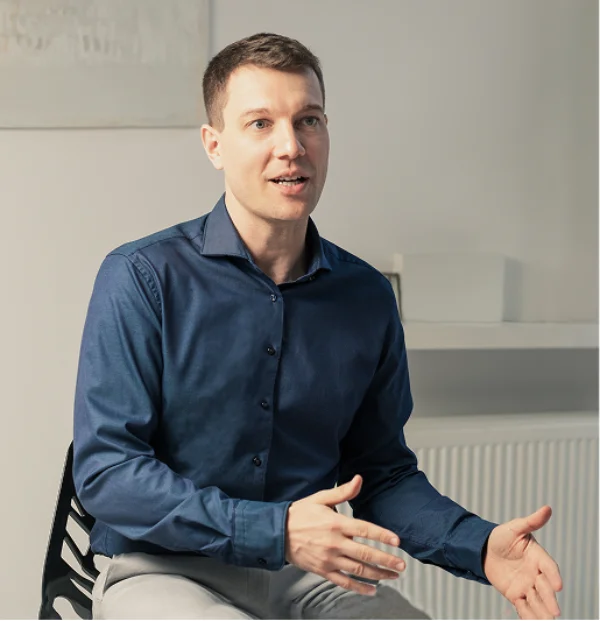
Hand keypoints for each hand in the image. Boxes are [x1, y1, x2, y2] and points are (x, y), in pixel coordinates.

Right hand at [285, 474, 405, 594]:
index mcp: (336, 524)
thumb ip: (342, 492)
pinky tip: (372, 589)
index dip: (382, 535)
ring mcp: (329, 559)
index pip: (364, 530)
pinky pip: (344, 582)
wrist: (277, 532)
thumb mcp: (320, 498)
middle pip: (365, 554)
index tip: (397, 541)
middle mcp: (334, 543)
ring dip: (378, 574)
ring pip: (358, 570)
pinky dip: (359, 588)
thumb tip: (359, 479)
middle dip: (386, 560)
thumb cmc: (300, 514)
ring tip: (392, 575)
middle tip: (401, 565)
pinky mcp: (322, 571)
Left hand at [484, 506, 562, 618]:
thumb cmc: (501, 536)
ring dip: (541, 611)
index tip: (558, 585)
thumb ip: (531, 521)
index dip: (553, 575)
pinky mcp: (515, 595)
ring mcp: (526, 585)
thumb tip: (547, 508)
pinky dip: (528, 615)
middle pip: (545, 587)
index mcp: (538, 556)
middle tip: (555, 612)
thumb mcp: (515, 528)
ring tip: (546, 620)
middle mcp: (535, 573)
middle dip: (549, 599)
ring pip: (537, 601)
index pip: (549, 566)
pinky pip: (523, 607)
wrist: (483, 549)